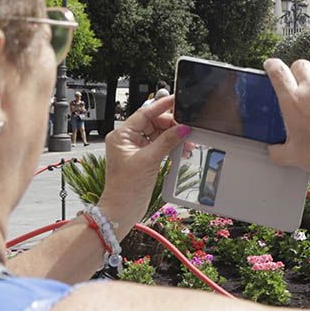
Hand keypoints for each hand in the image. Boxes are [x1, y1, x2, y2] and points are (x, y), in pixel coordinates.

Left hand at [97, 94, 190, 225]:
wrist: (122, 210)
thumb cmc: (126, 188)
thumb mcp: (149, 160)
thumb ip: (167, 141)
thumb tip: (183, 128)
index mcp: (121, 135)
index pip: (144, 114)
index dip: (161, 106)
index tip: (176, 100)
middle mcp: (127, 140)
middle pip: (152, 123)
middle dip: (171, 125)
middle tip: (187, 127)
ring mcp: (135, 149)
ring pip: (157, 134)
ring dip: (173, 137)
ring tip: (188, 142)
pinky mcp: (142, 159)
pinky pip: (159, 146)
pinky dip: (170, 146)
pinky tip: (182, 150)